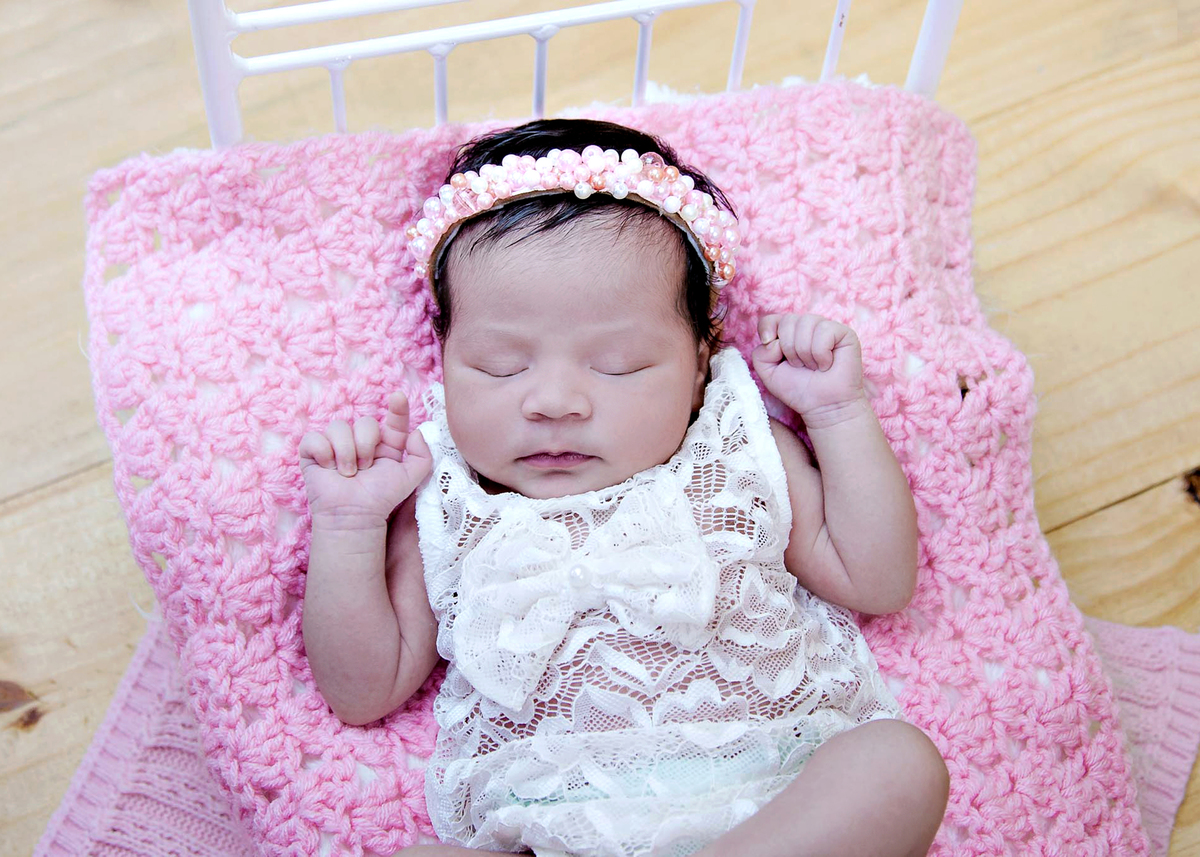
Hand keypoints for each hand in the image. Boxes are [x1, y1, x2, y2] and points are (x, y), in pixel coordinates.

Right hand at [298, 392, 432, 524]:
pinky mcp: (313, 452)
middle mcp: (361, 440)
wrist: (356, 515)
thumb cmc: (381, 498)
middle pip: (364, 422)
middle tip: (365, 468)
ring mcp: (336, 445)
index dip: (397, 408)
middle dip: (365, 445)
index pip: (393, 420)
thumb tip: (415, 432)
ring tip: (347, 473)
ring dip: (345, 452)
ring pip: (338, 427)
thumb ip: (423, 455)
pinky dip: (322, 453)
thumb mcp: (411, 478)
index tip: (398, 398)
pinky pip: (314, 438)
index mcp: (385, 444)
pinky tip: (328, 468)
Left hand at [751, 313, 865, 420]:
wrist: (823, 406)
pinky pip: (824, 332)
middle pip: (787, 321)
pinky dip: (821, 354)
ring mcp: (825, 327)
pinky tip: (827, 364)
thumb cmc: (798, 389)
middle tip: (800, 366)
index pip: (770, 319)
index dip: (767, 330)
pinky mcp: (844, 332)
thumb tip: (773, 340)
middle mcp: (806, 326)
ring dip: (805, 353)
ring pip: (805, 324)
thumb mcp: (769, 374)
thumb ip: (760, 354)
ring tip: (814, 366)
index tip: (772, 349)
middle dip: (789, 349)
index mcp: (788, 333)